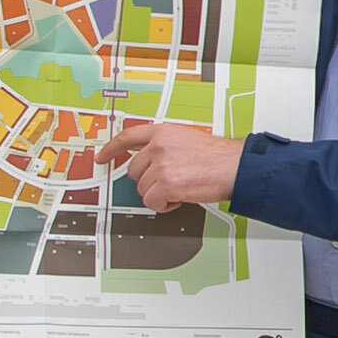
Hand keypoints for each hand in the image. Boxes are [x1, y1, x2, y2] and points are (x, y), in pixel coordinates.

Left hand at [95, 118, 245, 210]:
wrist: (235, 167)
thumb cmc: (218, 157)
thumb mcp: (186, 140)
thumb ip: (165, 145)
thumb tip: (151, 160)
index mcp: (162, 132)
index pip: (127, 137)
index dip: (111, 149)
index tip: (102, 156)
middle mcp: (158, 146)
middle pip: (134, 171)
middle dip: (149, 180)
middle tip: (170, 181)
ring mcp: (160, 164)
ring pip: (143, 189)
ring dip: (159, 193)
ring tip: (180, 188)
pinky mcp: (165, 183)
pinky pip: (152, 202)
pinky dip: (164, 205)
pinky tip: (179, 198)